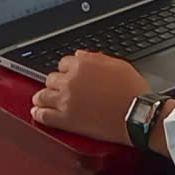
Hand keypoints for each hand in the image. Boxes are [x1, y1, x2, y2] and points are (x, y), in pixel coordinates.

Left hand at [30, 50, 150, 143]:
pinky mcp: (66, 120)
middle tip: (61, 88)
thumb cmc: (131, 91)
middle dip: (56, 83)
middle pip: (51, 78)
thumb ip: (95, 58)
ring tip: (42, 99)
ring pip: (43, 95)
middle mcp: (70, 81)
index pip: (63, 63)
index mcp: (82, 64)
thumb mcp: (117, 65)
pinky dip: (38, 113)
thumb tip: (80, 55)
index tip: (69, 75)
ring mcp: (66, 101)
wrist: (136, 114)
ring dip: (42, 96)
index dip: (67, 70)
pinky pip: (44, 115)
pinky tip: (37, 112)